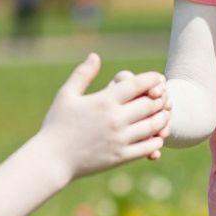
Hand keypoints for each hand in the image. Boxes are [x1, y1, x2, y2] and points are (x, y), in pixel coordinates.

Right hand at [37, 55, 169, 179]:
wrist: (52, 160)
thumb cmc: (57, 126)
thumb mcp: (66, 95)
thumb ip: (83, 74)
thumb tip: (95, 56)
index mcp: (104, 100)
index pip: (138, 84)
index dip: (152, 79)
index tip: (158, 78)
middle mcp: (115, 119)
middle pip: (150, 104)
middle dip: (160, 98)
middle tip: (164, 96)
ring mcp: (120, 139)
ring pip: (153, 126)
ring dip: (162, 118)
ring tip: (163, 114)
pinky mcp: (121, 157)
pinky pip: (148, 146)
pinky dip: (157, 139)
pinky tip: (156, 136)